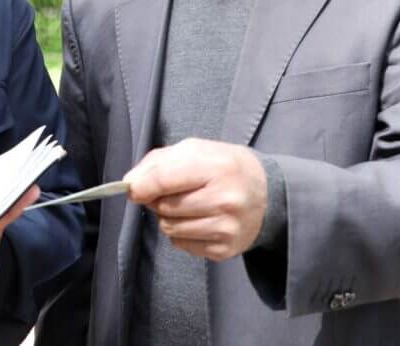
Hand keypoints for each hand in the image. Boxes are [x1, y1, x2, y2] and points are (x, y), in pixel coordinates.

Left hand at [124, 139, 266, 261]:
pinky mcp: (225, 250)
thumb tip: (130, 183)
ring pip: (169, 228)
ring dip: (169, 217)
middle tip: (174, 192)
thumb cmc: (224, 167)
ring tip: (188, 205)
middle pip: (164, 207)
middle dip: (159, 199)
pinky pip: (181, 244)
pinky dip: (181, 233)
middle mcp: (225, 200)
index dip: (141, 186)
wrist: (268, 195)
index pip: (164, 179)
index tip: (132, 189)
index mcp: (217, 167)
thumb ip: (158, 162)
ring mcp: (227, 228)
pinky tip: (199, 220)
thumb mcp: (195, 150)